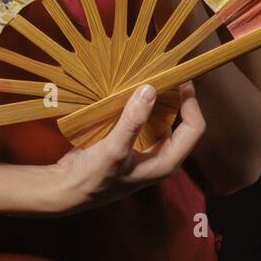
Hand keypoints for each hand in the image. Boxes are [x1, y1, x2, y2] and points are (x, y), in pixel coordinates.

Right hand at [45, 77, 205, 216]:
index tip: (181, 79)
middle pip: (181, 120)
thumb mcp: (114, 149)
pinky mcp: (129, 141)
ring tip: (151, 74)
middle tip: (166, 72)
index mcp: (166, 162)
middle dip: (176, 97)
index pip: (194, 128)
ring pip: (161, 117)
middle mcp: (160, 155)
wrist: (66, 189)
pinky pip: (142, 117)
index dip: (191, 103)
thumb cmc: (93, 177)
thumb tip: (150, 89)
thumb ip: (133, 121)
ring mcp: (145, 148)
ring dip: (157, 98)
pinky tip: (130, 89)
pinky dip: (140, 103)